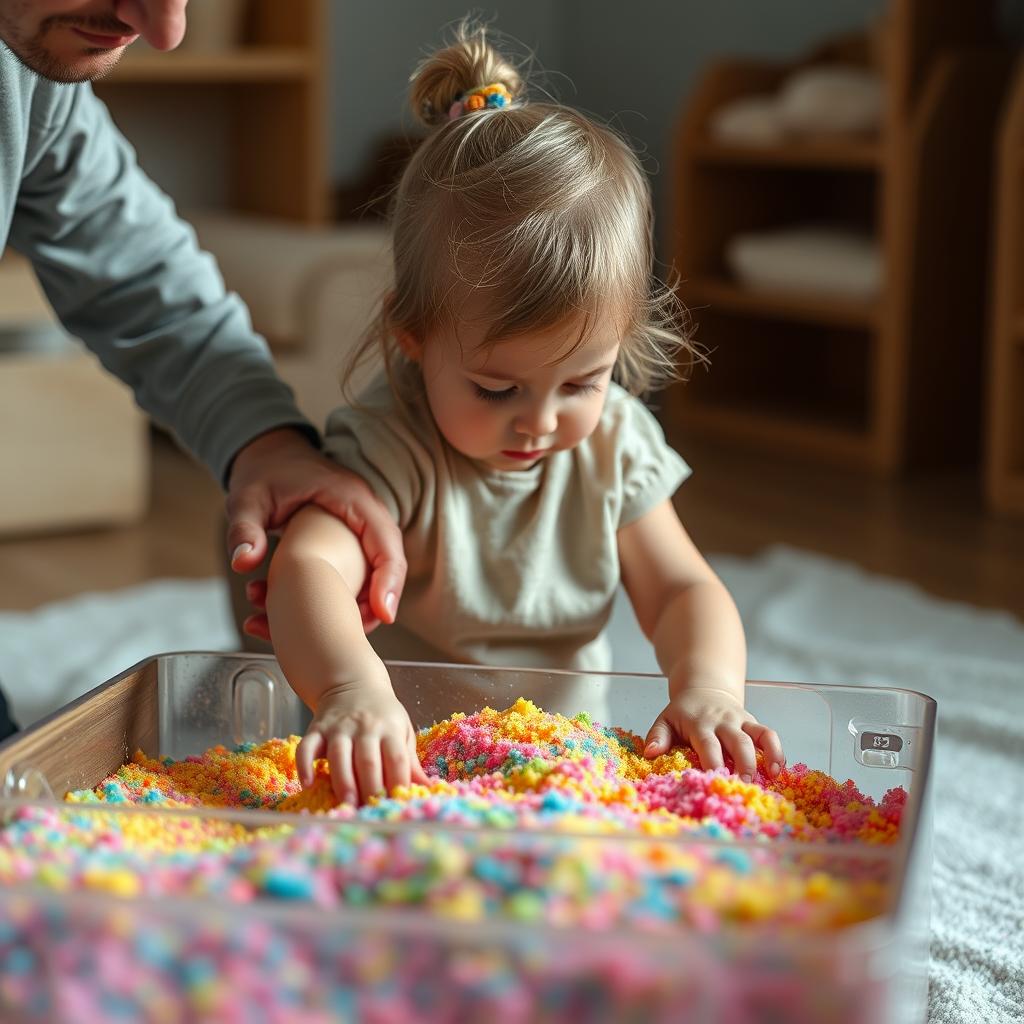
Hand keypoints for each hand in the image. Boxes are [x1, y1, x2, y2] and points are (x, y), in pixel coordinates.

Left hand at [225, 428, 406, 635]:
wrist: (268, 457)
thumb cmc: (262, 473)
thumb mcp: (247, 498)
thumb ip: (244, 528)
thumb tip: (244, 564)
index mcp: (350, 497)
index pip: (385, 540)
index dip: (388, 578)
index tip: (382, 613)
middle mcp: (364, 512)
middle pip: (389, 561)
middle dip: (378, 600)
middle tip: (361, 632)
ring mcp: (360, 527)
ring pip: (376, 571)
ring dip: (359, 602)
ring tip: (336, 630)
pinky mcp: (350, 540)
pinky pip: (359, 571)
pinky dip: (344, 596)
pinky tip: (318, 616)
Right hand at [296, 677, 428, 804]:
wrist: (353, 683)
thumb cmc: (383, 714)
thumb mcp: (402, 730)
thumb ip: (409, 760)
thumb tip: (427, 787)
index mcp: (390, 729)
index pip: (396, 757)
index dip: (397, 780)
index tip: (397, 802)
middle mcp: (365, 727)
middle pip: (368, 760)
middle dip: (370, 787)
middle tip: (369, 811)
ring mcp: (339, 727)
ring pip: (340, 755)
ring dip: (343, 781)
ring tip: (346, 804)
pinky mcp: (317, 729)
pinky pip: (307, 747)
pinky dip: (305, 765)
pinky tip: (307, 783)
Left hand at [644, 688, 785, 780]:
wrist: (704, 688)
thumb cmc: (683, 712)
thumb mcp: (665, 719)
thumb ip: (657, 736)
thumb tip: (650, 753)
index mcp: (699, 723)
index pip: (707, 744)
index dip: (712, 763)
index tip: (714, 782)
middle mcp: (723, 721)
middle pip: (737, 742)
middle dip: (742, 764)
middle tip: (742, 786)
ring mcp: (740, 721)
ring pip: (758, 736)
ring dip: (765, 757)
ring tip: (768, 779)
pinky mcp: (753, 722)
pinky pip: (768, 734)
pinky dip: (777, 751)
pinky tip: (778, 770)